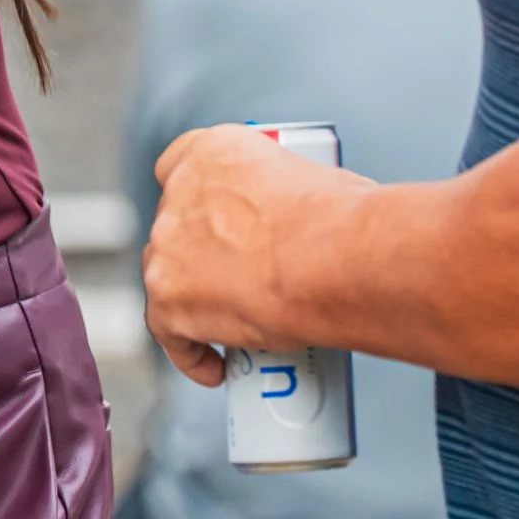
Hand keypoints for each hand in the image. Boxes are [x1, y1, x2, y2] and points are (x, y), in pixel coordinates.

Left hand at [142, 124, 372, 386]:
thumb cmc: (349, 224)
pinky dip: (192, 351)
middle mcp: (180, 192)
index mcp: (212, 151)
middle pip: (177, 229)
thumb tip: (309, 224)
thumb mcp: (318, 182)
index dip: (202, 203)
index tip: (220, 225)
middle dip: (202, 255)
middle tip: (242, 282)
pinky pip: (169, 331)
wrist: (342, 260)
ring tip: (237, 324)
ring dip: (196, 299)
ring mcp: (168, 245)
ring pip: (169, 276)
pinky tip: (216, 366)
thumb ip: (289, 197)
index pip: (182, 170)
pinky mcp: (169, 297)